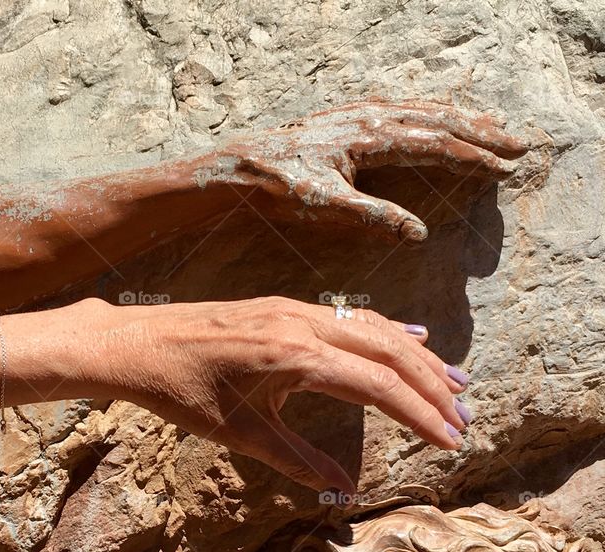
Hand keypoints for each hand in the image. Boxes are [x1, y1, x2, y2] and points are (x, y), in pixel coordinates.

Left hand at [104, 296, 468, 493]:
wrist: (136, 344)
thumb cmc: (181, 393)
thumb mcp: (241, 434)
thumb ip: (298, 461)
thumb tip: (344, 492)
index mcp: (295, 358)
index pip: (378, 386)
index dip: (420, 415)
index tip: (451, 441)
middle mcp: (303, 325)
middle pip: (389, 352)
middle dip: (432, 386)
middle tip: (466, 417)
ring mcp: (293, 310)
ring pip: (373, 329)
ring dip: (417, 356)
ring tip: (455, 381)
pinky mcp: (283, 306)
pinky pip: (349, 317)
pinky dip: (386, 331)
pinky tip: (410, 337)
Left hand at [225, 100, 527, 244]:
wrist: (242, 164)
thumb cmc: (280, 187)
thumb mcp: (327, 206)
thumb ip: (375, 217)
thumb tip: (419, 233)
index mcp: (371, 138)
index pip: (437, 145)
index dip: (475, 157)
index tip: (505, 168)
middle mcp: (371, 117)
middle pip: (440, 120)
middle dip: (482, 133)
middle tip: (519, 145)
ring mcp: (360, 112)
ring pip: (424, 109)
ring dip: (462, 118)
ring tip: (494, 125)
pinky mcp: (349, 115)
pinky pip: (403, 107)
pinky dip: (431, 111)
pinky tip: (438, 116)